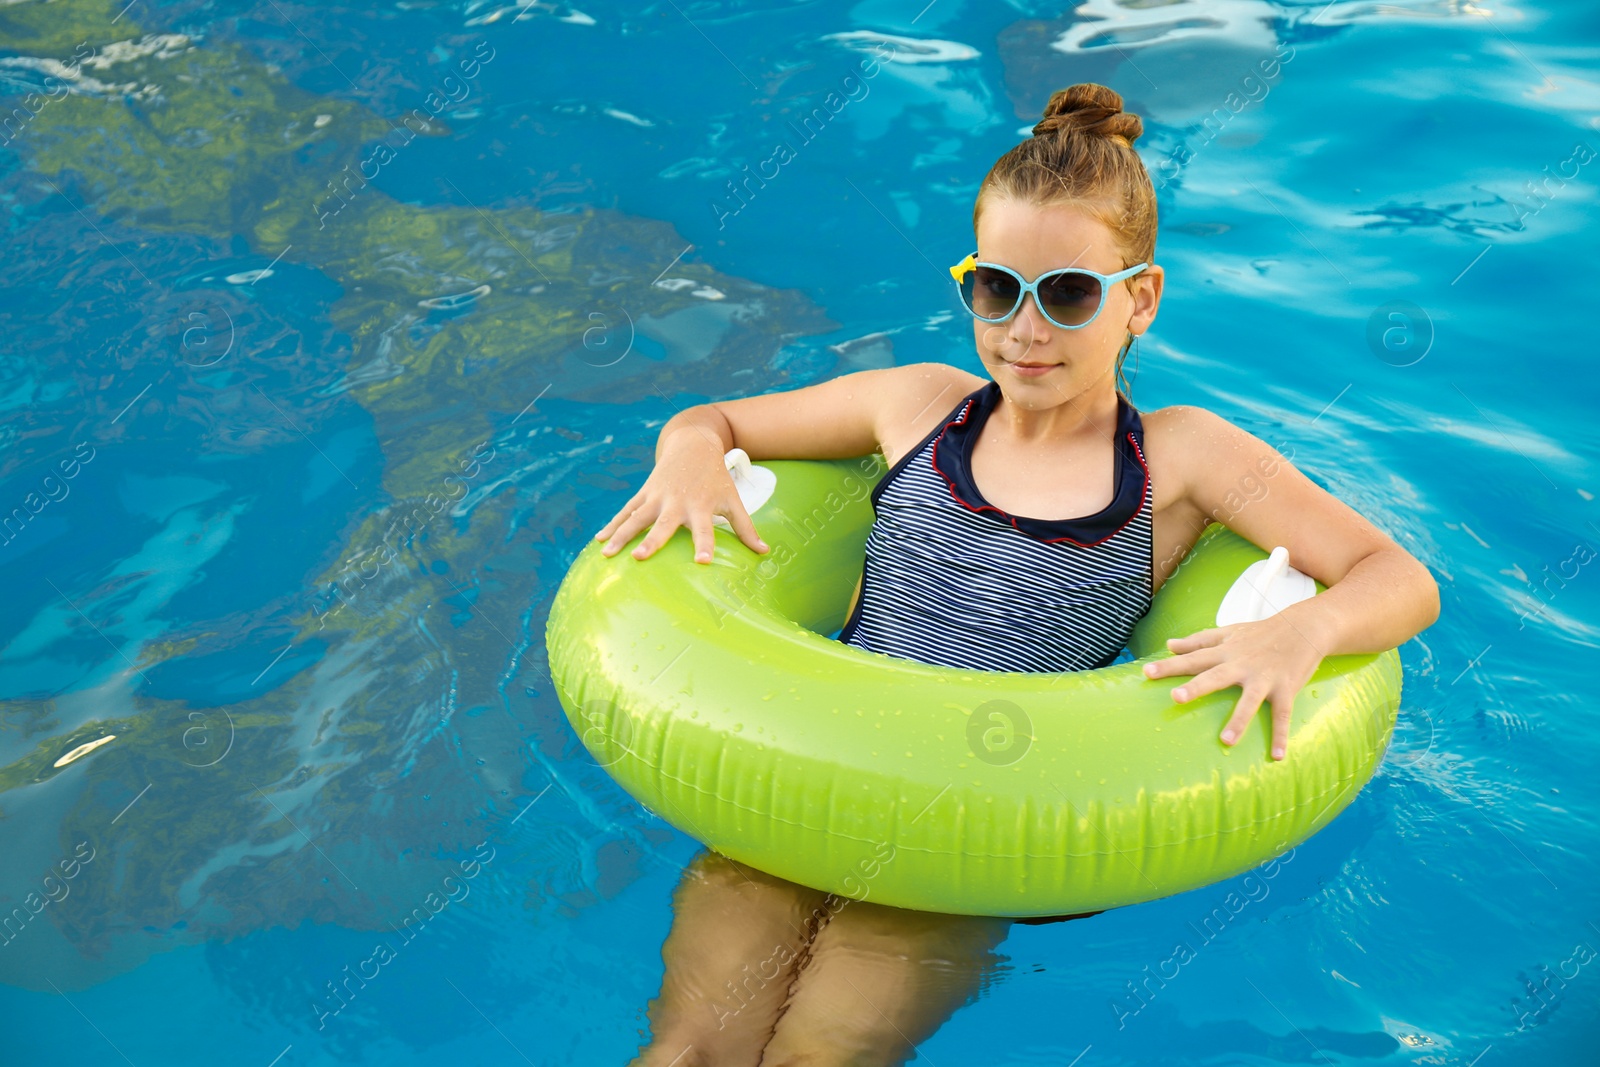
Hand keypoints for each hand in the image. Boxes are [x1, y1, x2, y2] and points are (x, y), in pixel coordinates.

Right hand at [592, 437, 768, 564]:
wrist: (693, 444)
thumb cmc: (716, 479)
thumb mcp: (733, 500)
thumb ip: (746, 528)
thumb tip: (765, 552)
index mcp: (701, 507)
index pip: (705, 530)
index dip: (705, 545)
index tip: (703, 563)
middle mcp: (676, 503)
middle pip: (662, 525)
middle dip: (650, 541)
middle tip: (639, 557)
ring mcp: (656, 497)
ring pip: (635, 518)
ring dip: (621, 535)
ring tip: (607, 554)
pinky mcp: (644, 493)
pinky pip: (625, 511)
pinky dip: (612, 525)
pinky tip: (599, 541)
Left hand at [1141, 615, 1326, 759]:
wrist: (1304, 627)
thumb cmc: (1260, 633)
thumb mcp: (1228, 632)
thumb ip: (1198, 640)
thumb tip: (1169, 645)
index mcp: (1225, 652)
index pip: (1193, 658)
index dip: (1169, 665)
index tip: (1146, 673)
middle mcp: (1241, 664)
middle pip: (1215, 676)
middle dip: (1196, 687)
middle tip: (1176, 698)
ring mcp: (1264, 678)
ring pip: (1250, 700)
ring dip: (1240, 720)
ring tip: (1226, 741)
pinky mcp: (1285, 689)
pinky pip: (1282, 714)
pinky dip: (1281, 735)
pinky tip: (1276, 756)